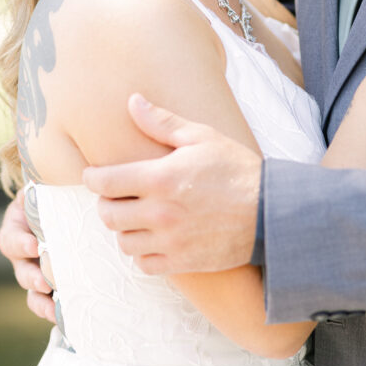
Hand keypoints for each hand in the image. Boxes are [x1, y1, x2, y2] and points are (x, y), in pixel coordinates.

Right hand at [0, 189, 55, 323]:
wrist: (73, 203)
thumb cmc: (60, 191)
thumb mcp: (51, 185)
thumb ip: (50, 185)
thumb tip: (62, 181)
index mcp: (19, 225)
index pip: (11, 237)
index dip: (20, 243)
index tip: (33, 246)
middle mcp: (25, 250)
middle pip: (20, 268)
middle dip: (31, 276)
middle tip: (44, 281)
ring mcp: (37, 268)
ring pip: (32, 290)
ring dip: (40, 300)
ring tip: (52, 307)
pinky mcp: (53, 281)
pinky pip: (47, 300)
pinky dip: (53, 309)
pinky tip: (64, 316)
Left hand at [83, 94, 262, 274]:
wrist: (272, 212)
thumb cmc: (237, 169)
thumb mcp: (202, 137)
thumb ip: (162, 122)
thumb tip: (132, 101)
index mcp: (160, 178)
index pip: (103, 183)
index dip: (93, 178)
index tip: (95, 175)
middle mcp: (160, 213)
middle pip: (108, 215)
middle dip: (107, 203)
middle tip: (118, 195)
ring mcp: (170, 241)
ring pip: (123, 241)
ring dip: (125, 229)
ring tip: (137, 216)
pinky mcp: (181, 262)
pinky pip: (143, 264)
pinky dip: (143, 252)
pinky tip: (154, 238)